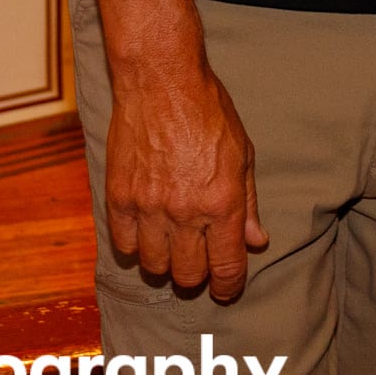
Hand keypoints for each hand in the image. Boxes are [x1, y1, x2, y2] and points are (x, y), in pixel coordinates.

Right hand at [104, 58, 267, 299]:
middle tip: (198, 262)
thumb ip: (249, 203)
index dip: (227, 286)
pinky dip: (135, 246)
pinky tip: (145, 234)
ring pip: (154, 266)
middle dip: (197, 275)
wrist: (161, 84)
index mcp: (223, 203)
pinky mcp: (119, 198)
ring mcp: (149, 207)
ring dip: (165, 263)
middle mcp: (185, 212)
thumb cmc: (208, 113)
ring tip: (171, 248)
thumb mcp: (242, 155)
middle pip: (188, 274)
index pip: (226, 266)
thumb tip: (256, 241)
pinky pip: (123, 245)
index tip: (226, 290)